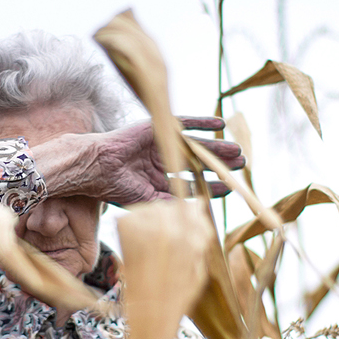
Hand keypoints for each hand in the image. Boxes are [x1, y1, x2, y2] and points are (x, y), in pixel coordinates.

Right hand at [35, 116, 245, 205]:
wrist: (97, 167)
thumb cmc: (116, 188)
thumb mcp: (148, 201)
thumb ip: (172, 205)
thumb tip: (198, 216)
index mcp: (156, 180)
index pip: (190, 183)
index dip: (210, 186)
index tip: (230, 187)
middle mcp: (159, 161)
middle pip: (196, 163)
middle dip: (218, 164)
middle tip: (242, 164)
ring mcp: (158, 144)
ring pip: (194, 145)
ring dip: (216, 147)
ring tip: (237, 150)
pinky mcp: (156, 128)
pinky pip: (184, 123)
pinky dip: (202, 123)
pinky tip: (220, 123)